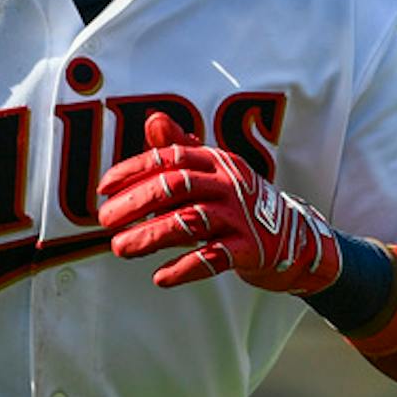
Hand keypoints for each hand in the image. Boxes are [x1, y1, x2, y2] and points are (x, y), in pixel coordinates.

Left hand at [98, 114, 342, 293]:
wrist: (293, 237)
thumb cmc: (239, 201)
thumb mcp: (214, 170)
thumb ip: (180, 148)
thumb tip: (153, 118)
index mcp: (216, 161)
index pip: (169, 158)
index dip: (133, 170)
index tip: (103, 188)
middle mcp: (228, 183)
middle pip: (176, 186)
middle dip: (136, 202)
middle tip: (105, 220)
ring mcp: (240, 216)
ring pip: (189, 222)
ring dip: (150, 236)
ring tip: (120, 249)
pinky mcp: (249, 249)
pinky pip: (213, 258)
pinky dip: (185, 268)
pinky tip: (160, 277)